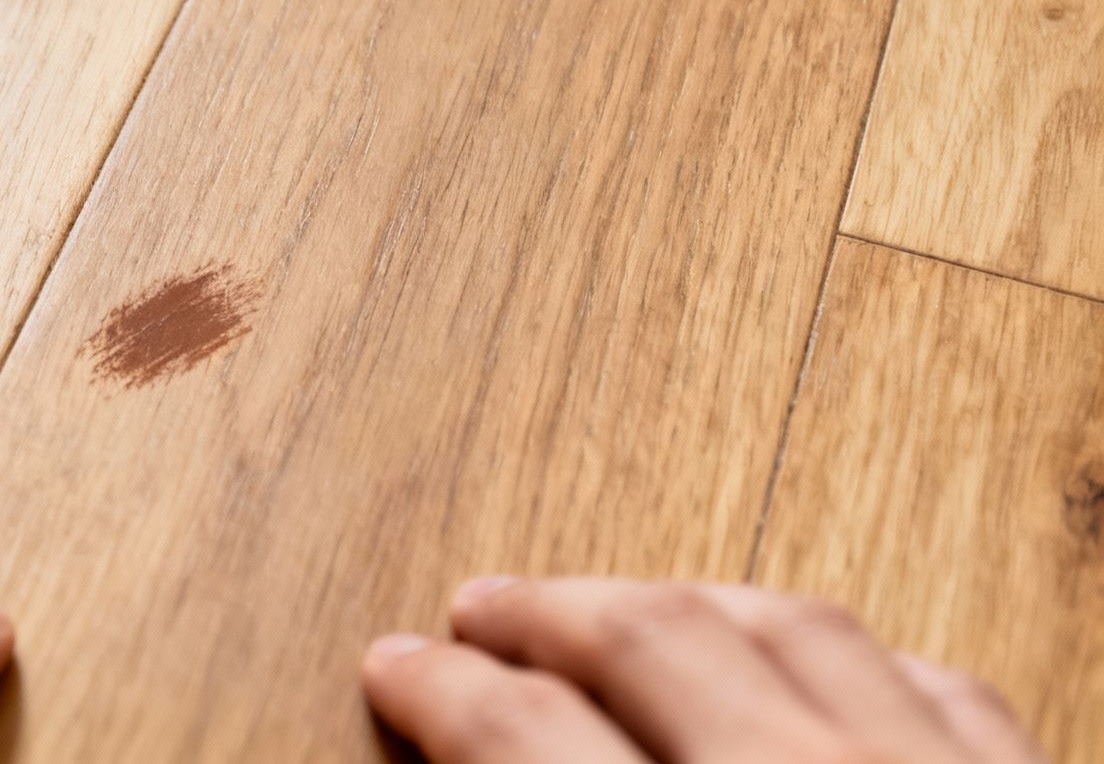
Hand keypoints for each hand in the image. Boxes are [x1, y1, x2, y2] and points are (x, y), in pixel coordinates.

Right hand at [363, 577, 1044, 762]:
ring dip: (688, 603)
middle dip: (546, 611)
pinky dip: (859, 662)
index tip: (398, 664)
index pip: (524, 736)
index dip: (441, 691)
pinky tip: (821, 661)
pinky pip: (942, 687)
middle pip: (649, 640)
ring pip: (796, 625)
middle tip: (484, 606)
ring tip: (628, 605)